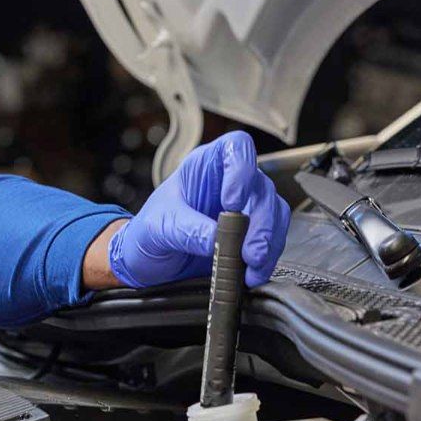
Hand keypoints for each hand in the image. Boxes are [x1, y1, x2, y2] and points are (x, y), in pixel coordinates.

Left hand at [108, 131, 290, 288]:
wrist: (146, 262)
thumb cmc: (147, 233)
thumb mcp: (156, 228)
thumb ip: (185, 230)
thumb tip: (216, 239)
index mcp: (203, 167)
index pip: (236, 147)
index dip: (242, 170)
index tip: (233, 202)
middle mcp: (228, 181)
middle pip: (261, 187)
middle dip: (260, 222)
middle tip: (249, 251)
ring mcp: (244, 206)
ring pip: (274, 213)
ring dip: (268, 242)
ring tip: (252, 266)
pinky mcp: (251, 232)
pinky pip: (273, 238)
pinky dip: (268, 256)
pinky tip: (254, 272)